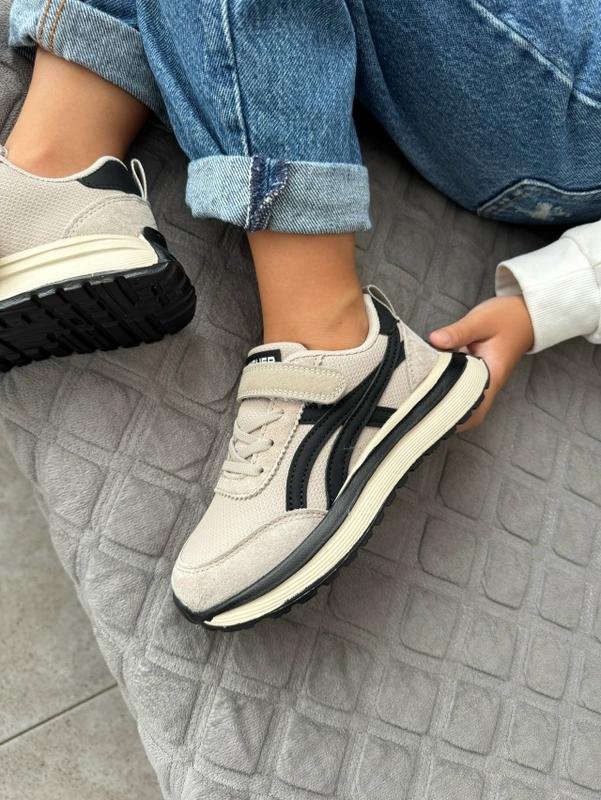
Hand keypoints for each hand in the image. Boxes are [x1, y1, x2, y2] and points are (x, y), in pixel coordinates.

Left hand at [429, 295, 533, 429]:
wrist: (525, 314)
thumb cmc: (507, 318)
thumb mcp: (481, 321)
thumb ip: (458, 332)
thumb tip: (434, 340)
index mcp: (492, 376)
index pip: (472, 409)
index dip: (452, 417)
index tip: (429, 417)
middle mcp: (488, 383)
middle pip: (466, 412)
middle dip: (444, 415)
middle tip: (418, 410)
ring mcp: (483, 380)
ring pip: (462, 400)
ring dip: (444, 401)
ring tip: (419, 398)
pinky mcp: (477, 373)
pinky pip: (460, 386)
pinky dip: (446, 386)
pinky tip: (429, 380)